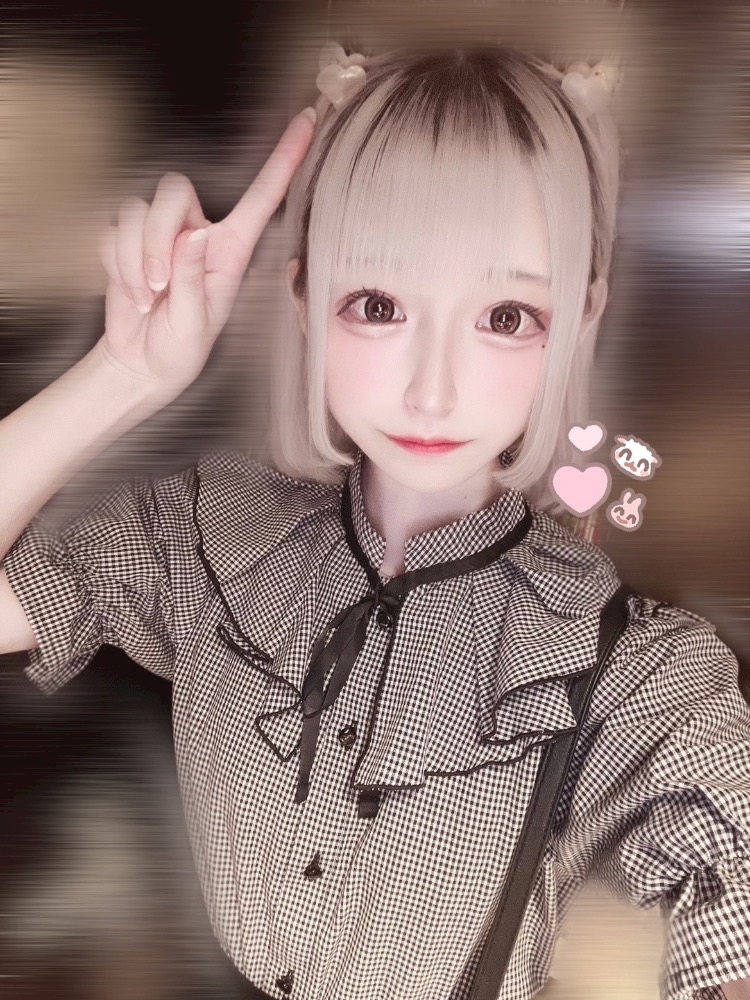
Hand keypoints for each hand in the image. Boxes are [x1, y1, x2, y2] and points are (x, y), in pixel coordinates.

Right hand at [98, 108, 314, 398]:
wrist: (142, 363)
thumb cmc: (179, 347)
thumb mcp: (193, 324)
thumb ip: (191, 280)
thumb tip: (190, 237)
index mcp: (230, 250)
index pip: (261, 197)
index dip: (284, 158)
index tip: (307, 121)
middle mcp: (199, 233)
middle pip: (173, 191)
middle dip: (156, 236)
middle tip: (157, 284)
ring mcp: (162, 235)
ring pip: (136, 211)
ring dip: (134, 259)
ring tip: (147, 297)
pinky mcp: (129, 241)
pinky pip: (112, 232)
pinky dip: (116, 265)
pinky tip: (131, 292)